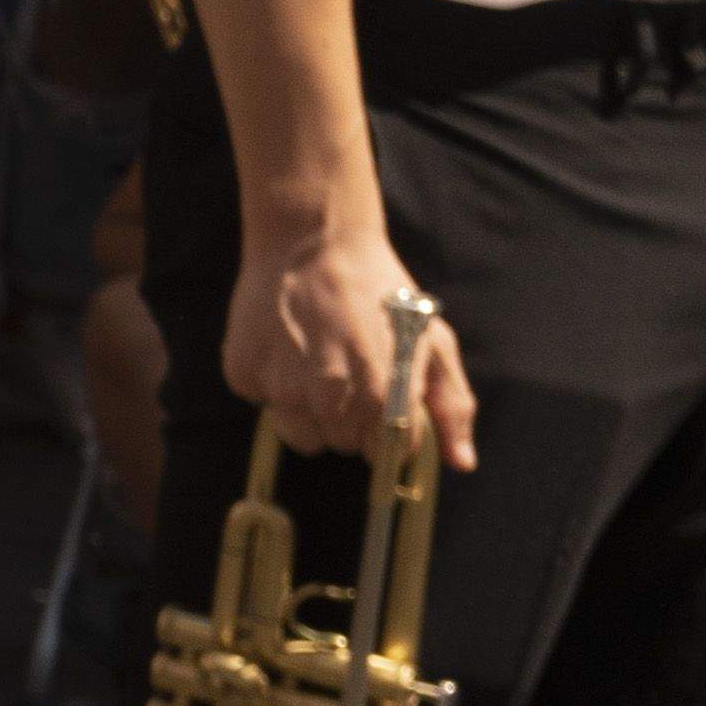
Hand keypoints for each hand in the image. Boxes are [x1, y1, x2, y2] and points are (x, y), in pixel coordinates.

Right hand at [229, 213, 470, 462]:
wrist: (314, 243)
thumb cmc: (382, 293)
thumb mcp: (433, 341)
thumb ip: (453, 405)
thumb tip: (462, 463)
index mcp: (382, 390)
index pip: (384, 452)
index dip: (387, 434)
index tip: (383, 408)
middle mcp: (329, 394)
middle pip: (340, 443)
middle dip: (348, 420)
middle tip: (349, 373)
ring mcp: (281, 384)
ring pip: (298, 431)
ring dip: (307, 407)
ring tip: (315, 362)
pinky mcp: (243, 371)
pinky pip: (260, 401)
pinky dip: (271, 383)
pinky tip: (284, 349)